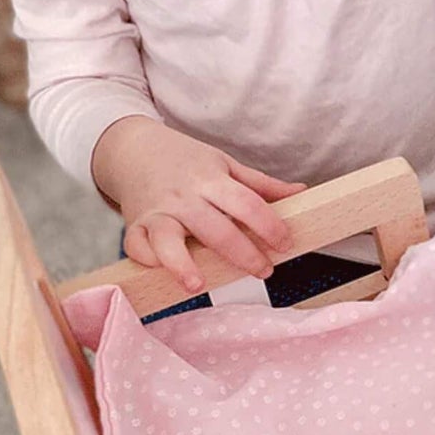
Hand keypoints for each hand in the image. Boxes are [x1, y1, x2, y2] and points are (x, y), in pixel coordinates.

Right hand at [91, 117, 305, 292]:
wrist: (133, 148)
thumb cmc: (186, 161)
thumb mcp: (225, 164)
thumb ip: (261, 184)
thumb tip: (301, 191)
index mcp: (211, 180)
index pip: (247, 204)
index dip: (269, 226)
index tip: (285, 244)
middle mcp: (184, 197)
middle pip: (216, 229)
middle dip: (243, 254)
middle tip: (265, 270)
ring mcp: (157, 212)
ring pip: (168, 241)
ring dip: (182, 265)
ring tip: (199, 286)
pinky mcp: (134, 224)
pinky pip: (135, 245)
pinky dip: (146, 260)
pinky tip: (163, 272)